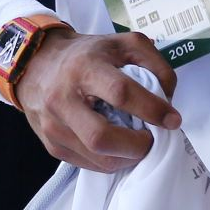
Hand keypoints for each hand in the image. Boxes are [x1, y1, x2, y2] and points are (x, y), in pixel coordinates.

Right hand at [14, 29, 179, 173]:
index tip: (172, 119)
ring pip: (97, 158)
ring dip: (127, 157)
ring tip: (138, 143)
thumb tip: (167, 100)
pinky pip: (88, 165)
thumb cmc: (87, 54)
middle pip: (102, 138)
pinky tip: (120, 147)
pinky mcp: (52, 145)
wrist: (36, 63)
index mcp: (85, 68)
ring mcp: (54, 126)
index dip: (152, 109)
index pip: (121, 93)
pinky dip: (111, 160)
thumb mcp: (124, 44)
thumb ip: (155, 64)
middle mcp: (63, 98)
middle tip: (153, 138)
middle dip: (137, 146)